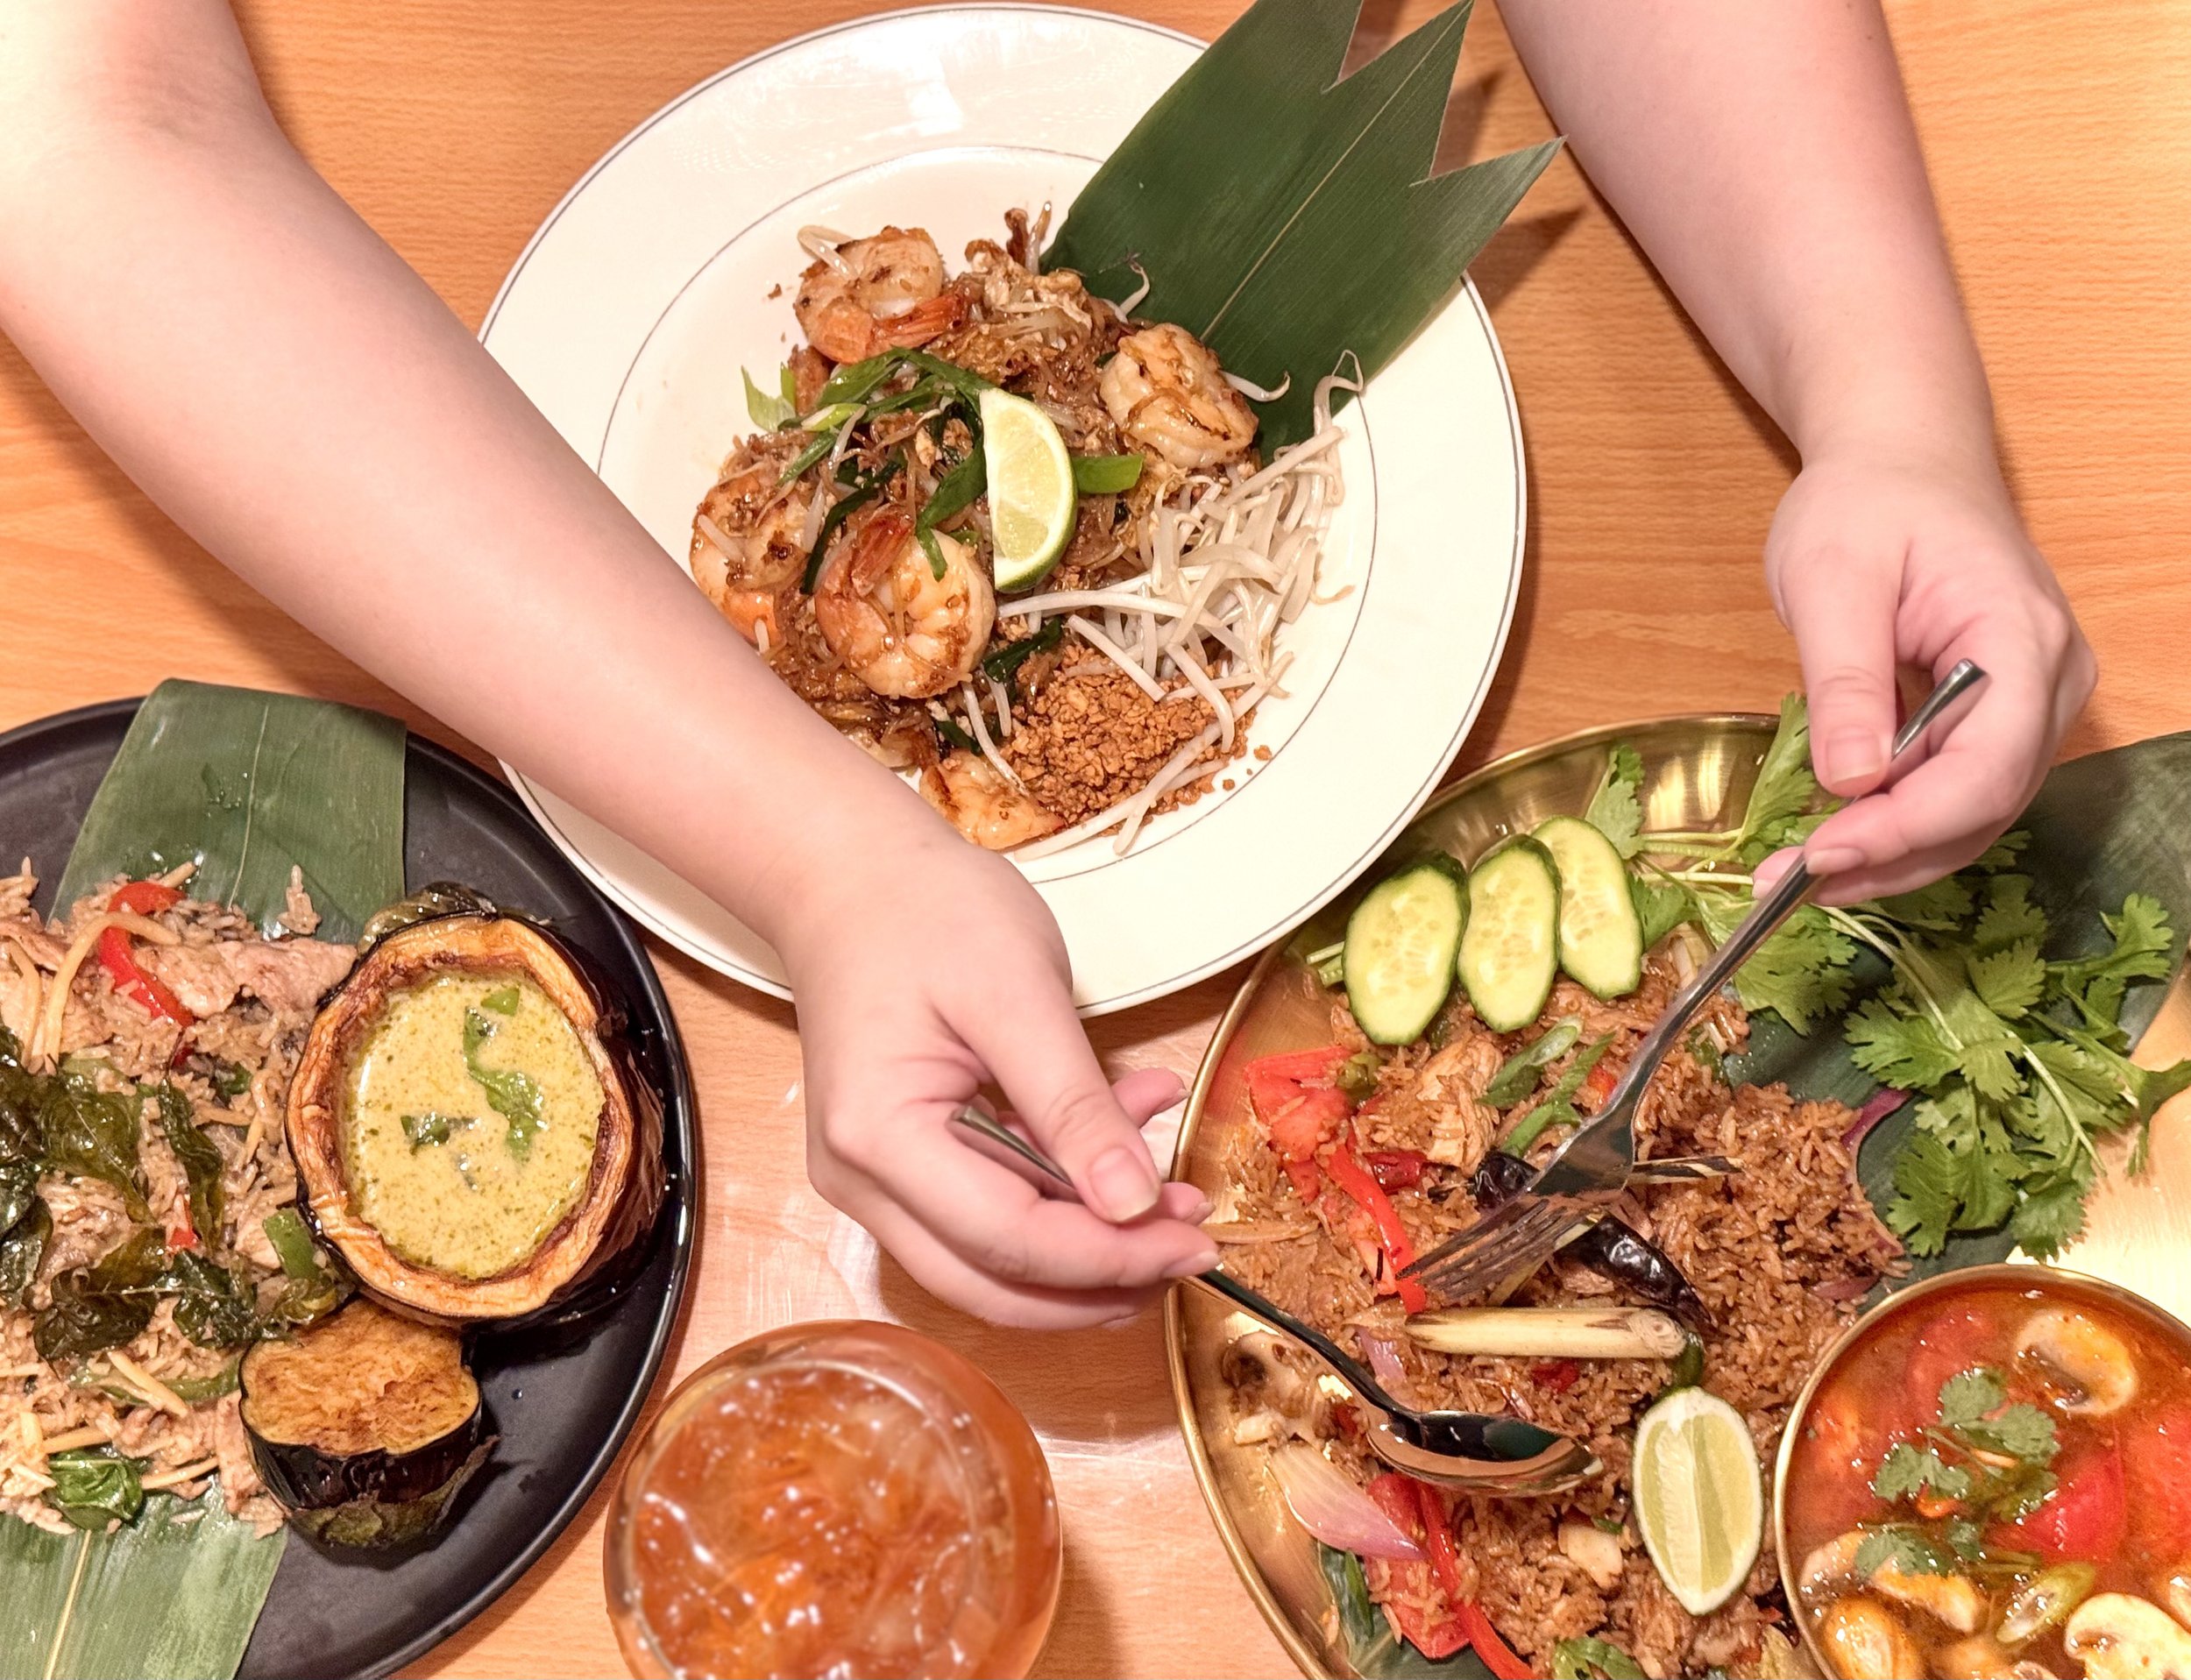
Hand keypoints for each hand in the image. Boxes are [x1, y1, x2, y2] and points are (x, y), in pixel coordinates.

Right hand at [775, 817, 1217, 1327]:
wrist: (852, 876)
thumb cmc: (924, 912)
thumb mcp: (1018, 993)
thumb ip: (1075, 1104)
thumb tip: (1133, 1204)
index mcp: (879, 1137)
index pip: (1009, 1240)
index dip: (1110, 1256)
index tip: (1194, 1241)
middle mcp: (861, 1179)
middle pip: (992, 1280)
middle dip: (1102, 1276)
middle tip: (1191, 1245)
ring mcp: (875, 1179)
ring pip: (992, 1261)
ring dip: (1089, 1241)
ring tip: (1173, 1191)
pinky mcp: (903, 1165)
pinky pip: (988, 1208)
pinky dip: (1062, 1189)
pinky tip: (1125, 1132)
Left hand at [1764, 446, 2093, 903]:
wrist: (1900, 463)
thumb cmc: (1867, 501)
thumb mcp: (1832, 578)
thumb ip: (1845, 679)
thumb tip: (1852, 780)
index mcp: (2020, 636)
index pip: (1987, 765)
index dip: (1907, 826)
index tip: (1823, 856)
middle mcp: (2047, 681)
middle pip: (1985, 805)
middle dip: (1889, 856)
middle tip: (1790, 884)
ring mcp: (2030, 704)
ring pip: (1973, 814)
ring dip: (1890, 855)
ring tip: (1798, 876)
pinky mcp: (1996, 719)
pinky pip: (1956, 792)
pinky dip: (1895, 826)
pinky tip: (1832, 840)